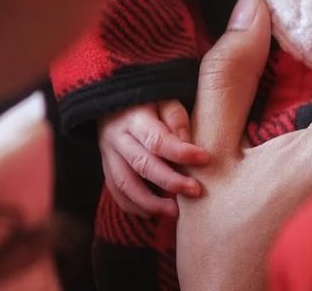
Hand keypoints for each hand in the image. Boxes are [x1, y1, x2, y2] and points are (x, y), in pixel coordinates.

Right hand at [98, 100, 210, 218]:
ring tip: (176, 212)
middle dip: (171, 181)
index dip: (181, 152)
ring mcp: (108, 155)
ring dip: (151, 202)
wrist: (115, 103)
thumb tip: (187, 143)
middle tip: (195, 191)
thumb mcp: (164, 98)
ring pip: (125, 184)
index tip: (205, 159)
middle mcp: (117, 138)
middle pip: (143, 165)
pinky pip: (117, 192)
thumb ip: (176, 118)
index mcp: (134, 117)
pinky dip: (134, 206)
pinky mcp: (106, 168)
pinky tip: (153, 213)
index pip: (157, 139)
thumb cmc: (149, 100)